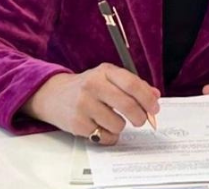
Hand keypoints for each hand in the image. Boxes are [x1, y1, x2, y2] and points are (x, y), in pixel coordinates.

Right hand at [21, 64, 159, 145]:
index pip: (132, 84)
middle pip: (128, 105)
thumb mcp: (108, 78)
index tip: (155, 108)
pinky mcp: (77, 123)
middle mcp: (93, 86)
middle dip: (140, 117)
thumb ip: (132, 85)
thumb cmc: (87, 87)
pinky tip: (100, 126)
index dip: (147, 99)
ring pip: (118, 124)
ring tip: (111, 120)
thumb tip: (155, 96)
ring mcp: (83, 105)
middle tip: (141, 120)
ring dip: (120, 126)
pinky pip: (105, 136)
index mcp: (104, 72)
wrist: (53, 95)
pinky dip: (108, 135)